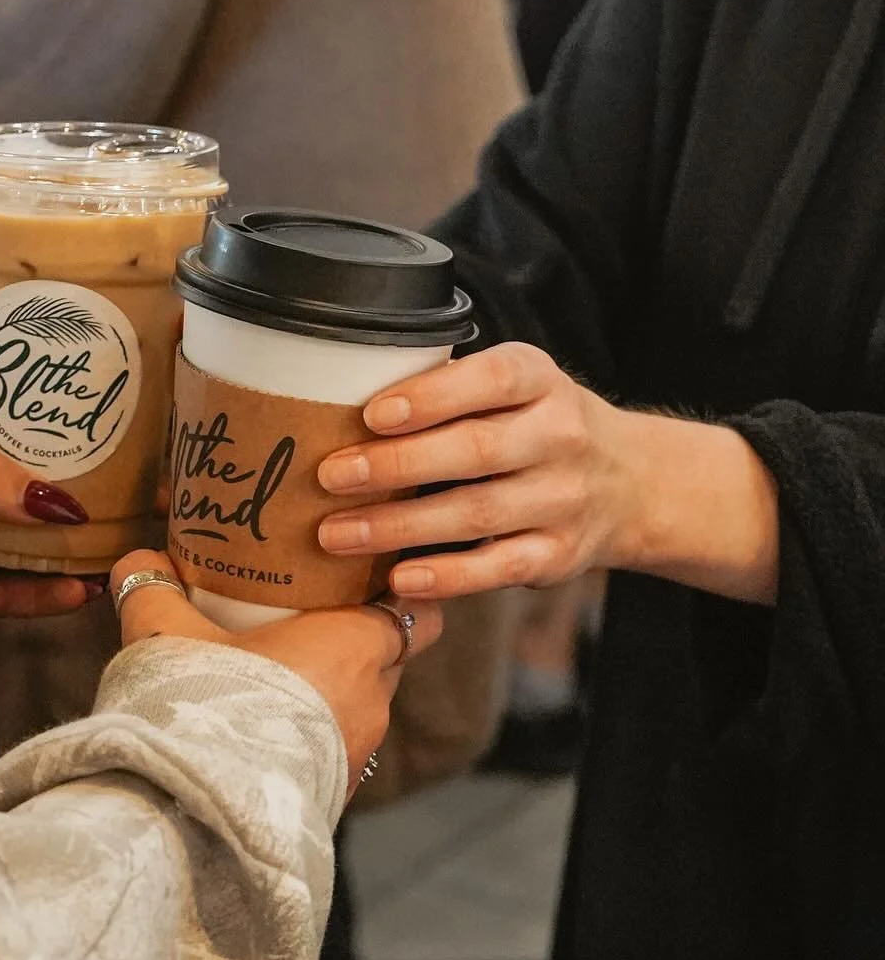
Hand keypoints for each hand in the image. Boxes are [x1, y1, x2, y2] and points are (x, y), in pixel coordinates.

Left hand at [0, 404, 104, 625]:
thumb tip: (55, 500)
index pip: (14, 420)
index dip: (56, 419)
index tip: (105, 416)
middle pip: (38, 485)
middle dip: (83, 489)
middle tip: (137, 486)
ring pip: (39, 543)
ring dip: (78, 546)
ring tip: (122, 543)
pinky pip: (20, 593)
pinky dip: (52, 594)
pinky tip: (82, 589)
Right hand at [110, 551, 443, 794]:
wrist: (194, 808)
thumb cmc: (198, 703)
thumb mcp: (164, 632)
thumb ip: (153, 586)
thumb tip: (139, 558)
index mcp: (353, 646)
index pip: (419, 613)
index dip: (399, 597)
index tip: (367, 584)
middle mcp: (371, 701)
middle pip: (387, 661)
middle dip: (355, 644)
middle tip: (307, 623)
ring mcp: (357, 756)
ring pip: (358, 711)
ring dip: (329, 696)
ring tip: (276, 683)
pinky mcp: (333, 799)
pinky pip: (333, 757)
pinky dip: (310, 741)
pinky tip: (263, 736)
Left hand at [316, 342, 779, 606]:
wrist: (629, 482)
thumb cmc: (536, 425)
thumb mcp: (513, 386)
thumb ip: (449, 388)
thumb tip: (342, 399)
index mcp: (539, 381)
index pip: (490, 381)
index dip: (431, 397)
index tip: (371, 414)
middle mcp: (560, 436)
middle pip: (474, 451)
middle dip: (395, 466)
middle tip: (330, 476)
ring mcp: (563, 500)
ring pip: (476, 514)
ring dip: (398, 526)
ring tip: (336, 533)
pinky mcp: (559, 554)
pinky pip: (497, 568)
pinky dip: (446, 576)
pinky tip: (398, 579)